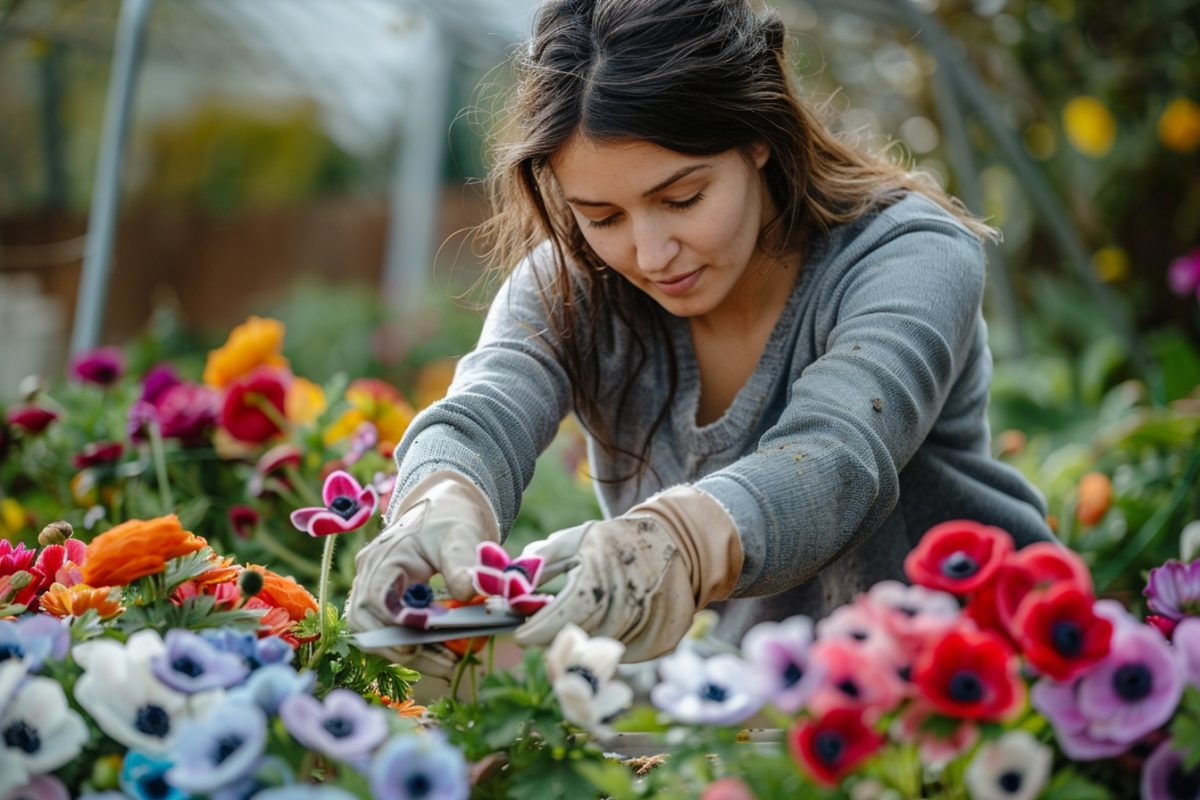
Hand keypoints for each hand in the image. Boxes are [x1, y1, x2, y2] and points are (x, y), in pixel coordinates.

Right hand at [345, 471, 498, 677]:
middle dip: (401, 648)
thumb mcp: (461, 535)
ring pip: (372, 632)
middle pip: (366, 622)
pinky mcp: (384, 600)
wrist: (444, 510)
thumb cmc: (450, 520)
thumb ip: (462, 563)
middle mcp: (371, 574)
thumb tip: (467, 594)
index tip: (425, 639)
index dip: (396, 622)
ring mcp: (373, 587)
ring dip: (406, 652)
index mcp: (386, 555)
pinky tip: (441, 655)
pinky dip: (411, 646)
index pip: (375, 596)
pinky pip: (387, 631)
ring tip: (447, 663)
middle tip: (444, 663)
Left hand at [514, 487, 742, 661]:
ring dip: (582, 641)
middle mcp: (625, 607)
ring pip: (598, 650)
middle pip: (576, 639)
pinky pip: (623, 653)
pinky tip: (610, 623)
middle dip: (553, 637)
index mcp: (600, 578)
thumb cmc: (621, 541)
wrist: (680, 545)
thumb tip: (512, 581)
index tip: (518, 634)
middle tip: (540, 631)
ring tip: (579, 621)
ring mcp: (646, 628)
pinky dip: (609, 643)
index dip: (535, 630)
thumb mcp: (578, 538)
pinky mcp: (660, 642)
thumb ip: (543, 559)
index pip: (559, 617)